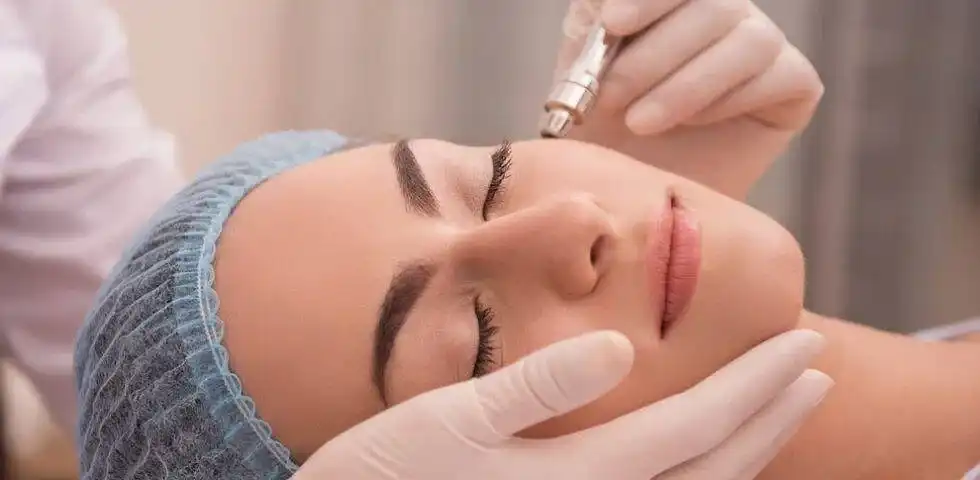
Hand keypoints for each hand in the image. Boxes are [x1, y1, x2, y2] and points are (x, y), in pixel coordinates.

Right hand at [292, 329, 831, 479]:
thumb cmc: (388, 472)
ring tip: (776, 408)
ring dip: (748, 450)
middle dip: (770, 416)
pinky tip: (704, 455)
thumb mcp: (454, 417)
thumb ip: (540, 384)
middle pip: (714, 467)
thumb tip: (618, 346)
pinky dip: (701, 478)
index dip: (755, 384)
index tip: (801, 342)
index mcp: (581, 476)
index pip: (697, 425)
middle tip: (815, 367)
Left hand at [556, 0, 823, 198]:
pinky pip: (778, 74)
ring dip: (686, 84)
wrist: (643, 203)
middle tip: (610, 96)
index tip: (612, 23)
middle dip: (652, 54)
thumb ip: (589, 35)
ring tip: (640, 123)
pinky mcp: (795, 83)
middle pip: (712, 3)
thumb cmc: (609, 139)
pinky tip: (692, 124)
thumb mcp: (582, 83)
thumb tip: (600, 6)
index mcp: (671, 0)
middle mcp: (723, 8)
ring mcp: (762, 42)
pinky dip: (728, 100)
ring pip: (747, 38)